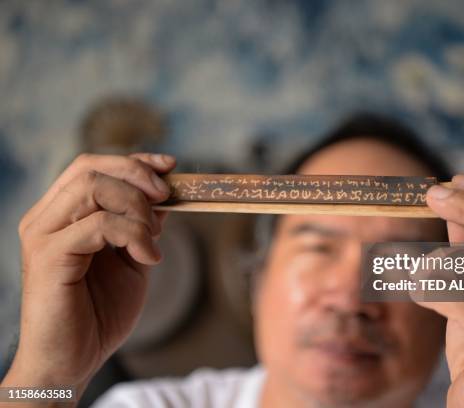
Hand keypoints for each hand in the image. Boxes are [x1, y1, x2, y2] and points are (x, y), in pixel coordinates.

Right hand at [2, 153, 175, 397]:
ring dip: (136, 207)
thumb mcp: (131, 260)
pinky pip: (98, 223)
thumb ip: (141, 227)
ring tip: (152, 239)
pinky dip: (133, 233)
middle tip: (166, 198)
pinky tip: (149, 257)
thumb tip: (162, 197)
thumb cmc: (99, 313)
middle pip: (91, 167)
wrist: (73, 360)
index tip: (170, 167)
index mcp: (62, 215)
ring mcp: (43, 235)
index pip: (92, 167)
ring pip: (92, 187)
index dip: (134, 161)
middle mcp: (46, 218)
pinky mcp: (48, 256)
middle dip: (138, 176)